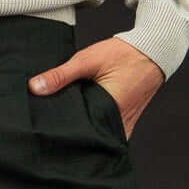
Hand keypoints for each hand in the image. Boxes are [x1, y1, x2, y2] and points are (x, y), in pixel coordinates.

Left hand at [27, 37, 164, 138]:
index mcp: (109, 111)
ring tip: (62, 129)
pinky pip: (107, 131)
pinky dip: (95, 128)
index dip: (61, 133)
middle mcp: (118, 123)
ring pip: (98, 136)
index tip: (44, 133)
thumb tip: (34, 87)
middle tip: (49, 133)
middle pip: (88, 137)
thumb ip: (61, 75)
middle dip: (70, 135)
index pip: (79, 132)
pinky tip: (81, 122)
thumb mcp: (87, 60)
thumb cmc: (124, 54)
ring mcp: (124, 125)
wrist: (153, 51)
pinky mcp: (126, 122)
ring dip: (84, 132)